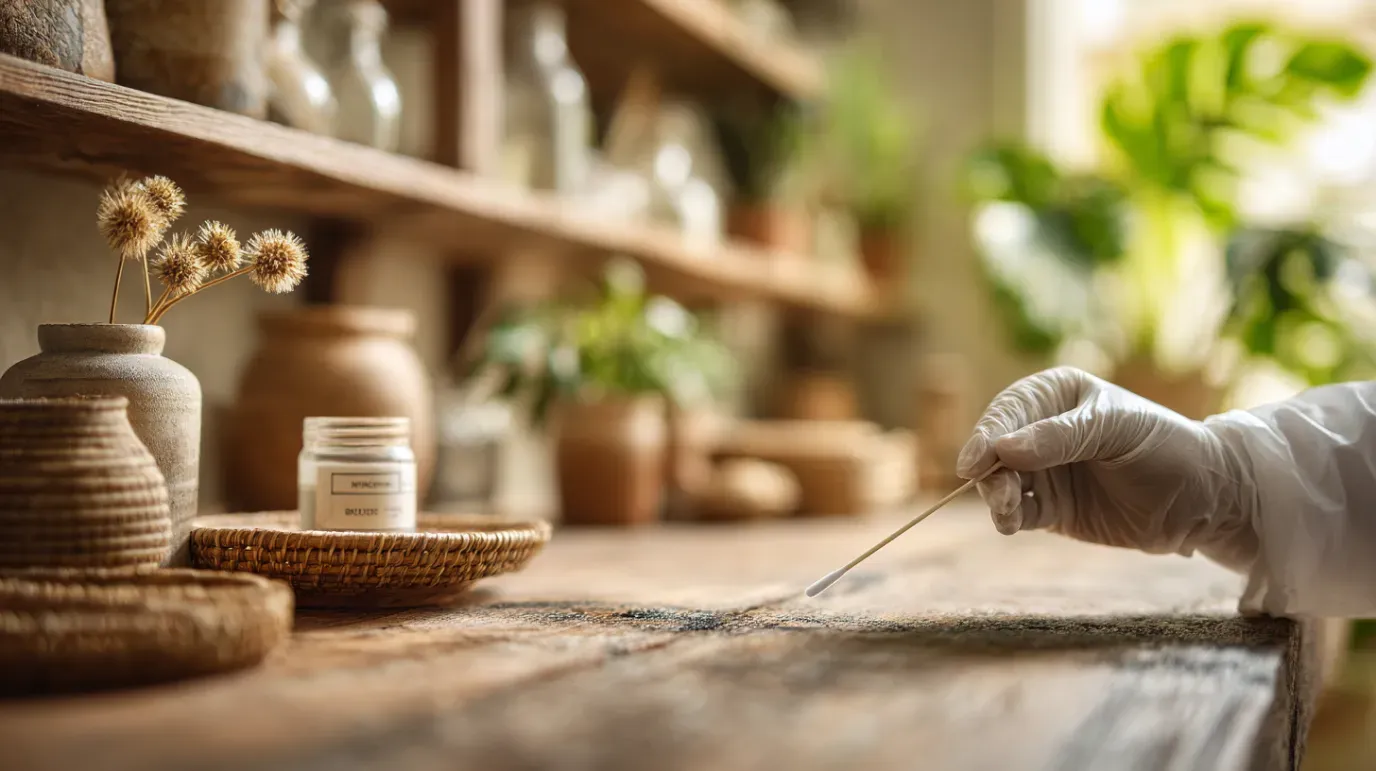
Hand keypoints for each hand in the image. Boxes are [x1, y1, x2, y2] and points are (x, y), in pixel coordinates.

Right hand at [956, 367, 1257, 570]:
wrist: (1204, 499)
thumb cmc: (1166, 446)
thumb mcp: (1117, 430)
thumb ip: (1060, 437)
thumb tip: (1003, 449)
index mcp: (1056, 395)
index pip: (1011, 410)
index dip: (988, 432)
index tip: (977, 460)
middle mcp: (1041, 430)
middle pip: (995, 446)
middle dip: (991, 470)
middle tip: (999, 493)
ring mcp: (1043, 470)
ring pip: (1000, 481)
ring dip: (997, 496)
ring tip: (1009, 513)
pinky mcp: (1050, 507)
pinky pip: (1017, 511)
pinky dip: (1009, 517)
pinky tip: (1012, 523)